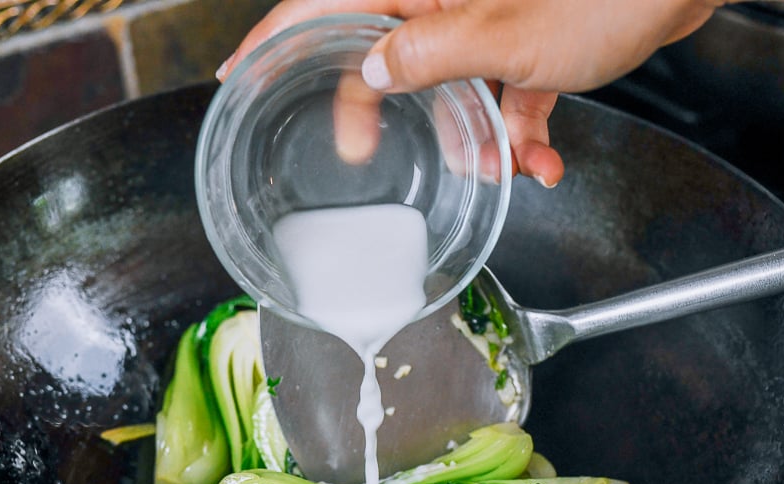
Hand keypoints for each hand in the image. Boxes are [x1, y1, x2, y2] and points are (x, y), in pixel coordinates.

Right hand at [218, 0, 726, 186]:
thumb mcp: (506, 38)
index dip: (278, 37)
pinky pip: (503, 93)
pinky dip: (520, 133)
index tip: (240, 72)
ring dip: (473, 136)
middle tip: (362, 154)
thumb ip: (429, 57)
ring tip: (502, 168)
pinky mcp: (529, 40)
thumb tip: (373, 72)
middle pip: (385, 50)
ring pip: (450, 84)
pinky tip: (543, 163)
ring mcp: (489, 16)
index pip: (328, 2)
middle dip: (382, 111)